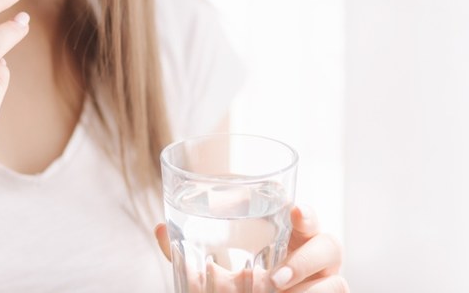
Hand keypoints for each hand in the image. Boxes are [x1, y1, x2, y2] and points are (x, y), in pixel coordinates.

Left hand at [154, 205, 348, 291]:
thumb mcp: (214, 277)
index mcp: (290, 239)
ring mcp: (327, 282)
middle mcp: (313, 258)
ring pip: (337, 280)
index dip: (306, 214)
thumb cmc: (242, 291)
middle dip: (307, 258)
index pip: (306, 219)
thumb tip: (159, 228)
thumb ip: (188, 256)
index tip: (294, 211)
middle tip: (275, 279)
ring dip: (307, 288)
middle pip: (330, 244)